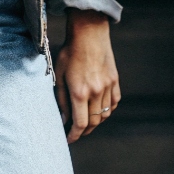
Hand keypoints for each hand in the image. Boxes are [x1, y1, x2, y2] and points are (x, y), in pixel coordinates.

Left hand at [54, 9, 120, 143]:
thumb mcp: (58, 75)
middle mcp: (96, 92)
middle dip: (84, 132)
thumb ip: (60, 99)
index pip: (80, 124)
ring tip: (86, 124)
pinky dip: (107, 111)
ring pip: (104, 115)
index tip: (69, 140)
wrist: (89, 33)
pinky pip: (114, 103)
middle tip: (76, 134)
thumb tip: (63, 118)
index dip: (75, 136)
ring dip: (95, 123)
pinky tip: (99, 111)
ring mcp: (108, 86)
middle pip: (93, 122)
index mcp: (79, 92)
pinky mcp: (115, 81)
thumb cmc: (69, 52)